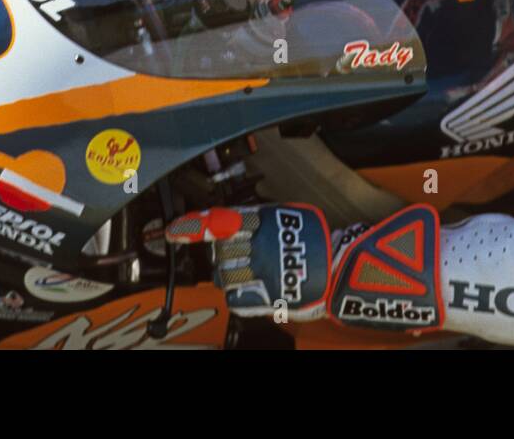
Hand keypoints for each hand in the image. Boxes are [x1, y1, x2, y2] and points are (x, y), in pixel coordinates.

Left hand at [166, 204, 330, 320]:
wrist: (339, 270)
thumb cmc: (315, 243)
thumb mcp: (289, 216)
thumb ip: (258, 217)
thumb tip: (225, 220)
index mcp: (267, 221)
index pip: (221, 221)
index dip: (194, 226)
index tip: (174, 231)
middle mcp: (263, 244)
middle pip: (220, 251)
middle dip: (222, 255)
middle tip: (236, 256)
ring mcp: (265, 271)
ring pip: (224, 275)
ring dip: (229, 275)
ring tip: (246, 273)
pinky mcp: (269, 295)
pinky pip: (236, 297)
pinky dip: (238, 294)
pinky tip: (251, 289)